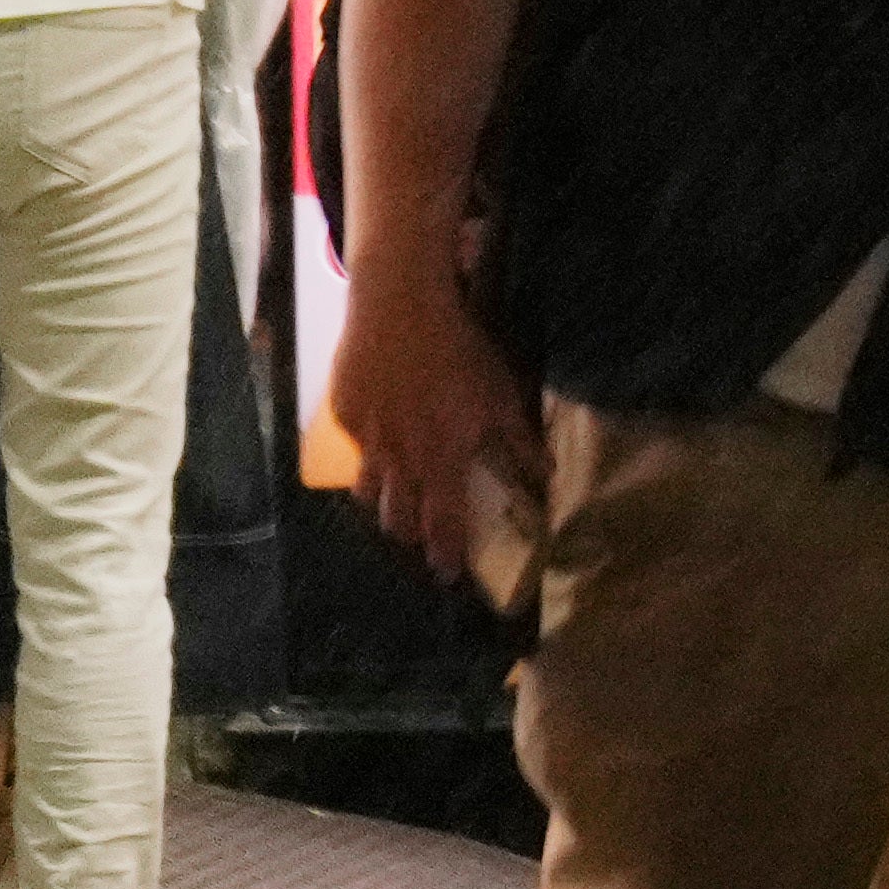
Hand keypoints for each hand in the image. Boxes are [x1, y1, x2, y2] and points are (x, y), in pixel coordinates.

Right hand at [332, 249, 531, 585]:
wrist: (399, 314)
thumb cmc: (459, 354)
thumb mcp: (500, 396)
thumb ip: (519, 441)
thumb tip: (544, 476)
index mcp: (441, 459)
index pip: (444, 522)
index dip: (446, 551)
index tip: (448, 574)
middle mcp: (399, 460)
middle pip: (397, 517)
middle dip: (409, 534)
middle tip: (420, 539)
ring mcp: (366, 440)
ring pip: (367, 491)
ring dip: (382, 505)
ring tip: (393, 506)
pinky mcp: (343, 417)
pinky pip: (354, 449)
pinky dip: (367, 455)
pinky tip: (378, 444)